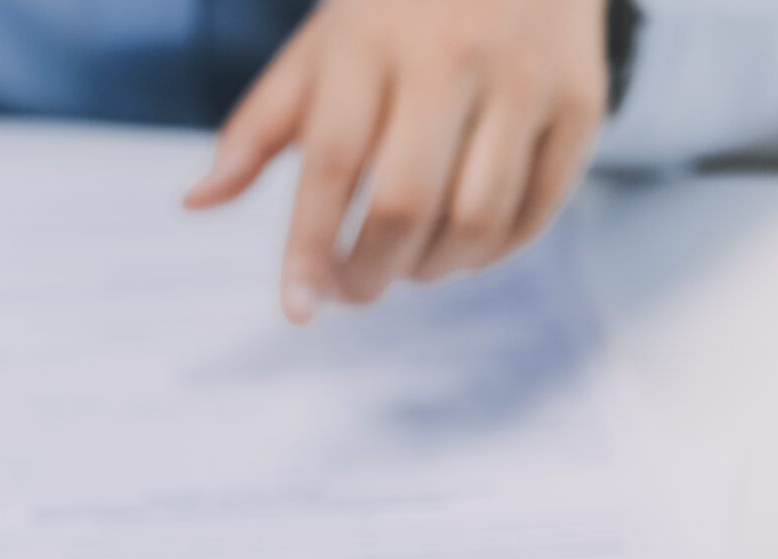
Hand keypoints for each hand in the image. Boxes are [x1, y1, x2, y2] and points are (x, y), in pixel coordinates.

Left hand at [185, 0, 610, 316]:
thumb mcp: (320, 52)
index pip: (332, 162)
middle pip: (406, 203)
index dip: (309, 246)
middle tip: (353, 290)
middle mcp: (451, 55)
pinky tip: (463, 248)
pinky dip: (494, 253)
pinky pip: (535, 212)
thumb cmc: (395, 14)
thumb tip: (196, 202)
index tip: (298, 310)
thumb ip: (258, 128)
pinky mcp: (581, 101)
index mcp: (370, 42)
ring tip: (410, 267)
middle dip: (371, 272)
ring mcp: (524, 78)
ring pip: (476, 219)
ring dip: (433, 270)